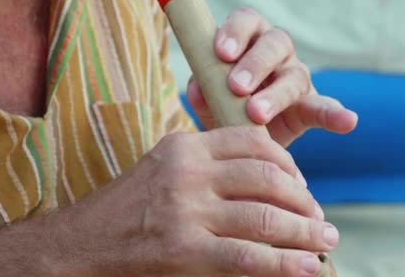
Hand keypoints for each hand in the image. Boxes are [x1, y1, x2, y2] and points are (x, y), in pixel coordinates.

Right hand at [37, 128, 336, 275]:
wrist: (79, 243)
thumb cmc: (129, 205)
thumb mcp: (166, 167)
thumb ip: (210, 163)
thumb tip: (267, 178)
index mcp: (187, 146)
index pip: (254, 141)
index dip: (289, 162)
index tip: (302, 184)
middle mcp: (189, 172)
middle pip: (268, 177)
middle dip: (303, 199)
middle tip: (319, 218)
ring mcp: (187, 210)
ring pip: (265, 216)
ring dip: (304, 231)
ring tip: (325, 241)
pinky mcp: (184, 249)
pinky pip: (248, 256)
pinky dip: (284, 263)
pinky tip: (306, 266)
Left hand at [186, 7, 357, 146]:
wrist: (240, 139)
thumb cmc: (221, 106)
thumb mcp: (205, 96)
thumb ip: (202, 88)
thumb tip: (198, 86)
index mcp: (249, 39)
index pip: (247, 21)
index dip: (235, 32)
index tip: (221, 52)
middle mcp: (277, 53)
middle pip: (275, 43)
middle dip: (254, 63)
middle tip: (236, 87)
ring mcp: (296, 78)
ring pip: (294, 75)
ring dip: (275, 93)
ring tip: (256, 113)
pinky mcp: (310, 106)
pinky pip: (325, 108)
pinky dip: (336, 115)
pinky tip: (348, 122)